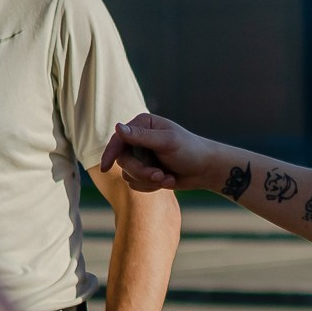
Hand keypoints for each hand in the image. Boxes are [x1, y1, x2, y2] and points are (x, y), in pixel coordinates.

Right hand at [98, 113, 220, 193]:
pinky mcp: (145, 171)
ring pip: (128, 174)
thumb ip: (142, 136)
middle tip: (158, 175)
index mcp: (143, 124)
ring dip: (148, 180)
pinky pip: (136, 184)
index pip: (119, 138)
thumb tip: (118, 127)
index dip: (110, 153)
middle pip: (123, 160)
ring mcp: (141, 156)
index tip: (105, 168)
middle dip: (140, 171)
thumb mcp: (167, 142)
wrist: (206, 170)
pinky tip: (168, 180)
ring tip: (166, 177)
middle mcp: (139, 139)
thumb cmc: (190, 151)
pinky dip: (151, 186)